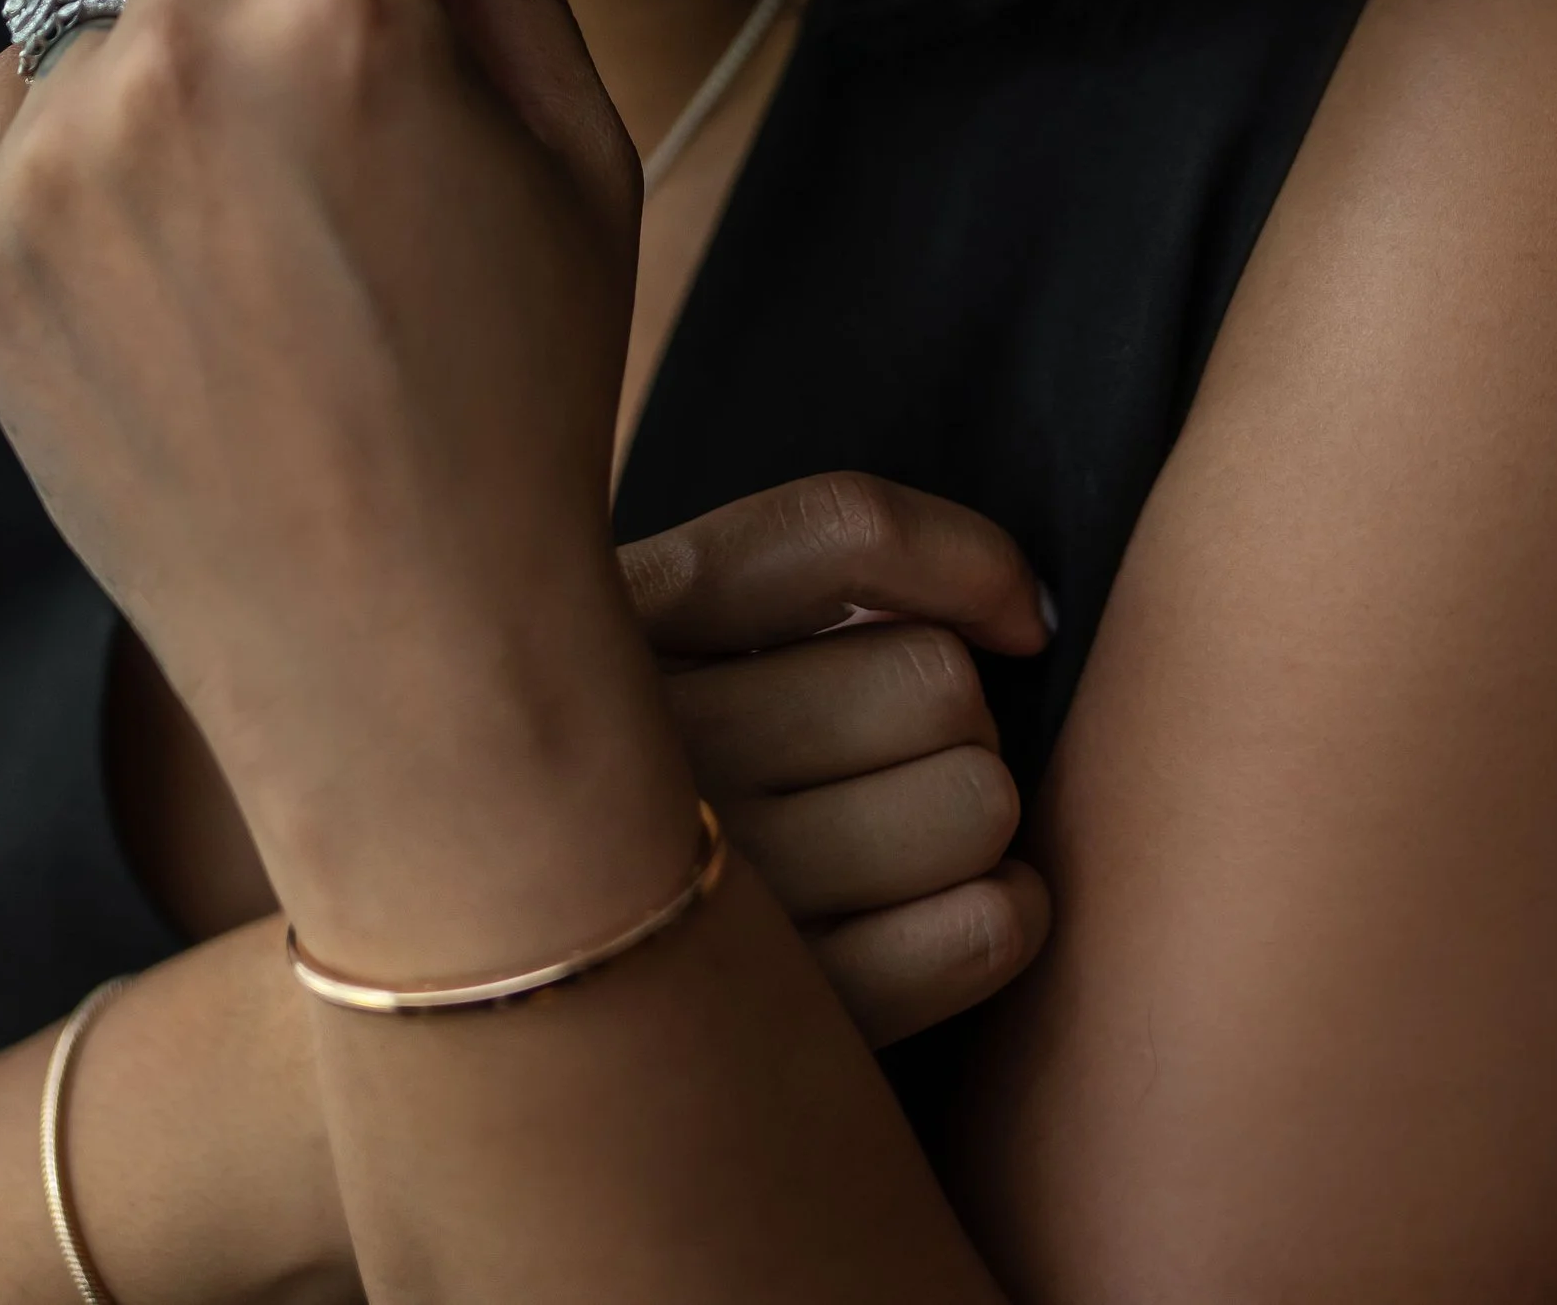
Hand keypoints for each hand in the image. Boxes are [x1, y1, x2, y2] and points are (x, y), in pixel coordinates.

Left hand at [0, 0, 696, 983]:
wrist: (392, 653)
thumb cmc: (518, 403)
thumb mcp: (576, 163)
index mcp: (350, 22)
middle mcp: (178, 63)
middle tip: (342, 75)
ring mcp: (52, 160)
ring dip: (178, 31)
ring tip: (256, 190)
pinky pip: (13, 91)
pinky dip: (82, 131)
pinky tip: (172, 247)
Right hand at [625, 474, 1053, 1048]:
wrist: (534, 992)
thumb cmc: (648, 777)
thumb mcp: (661, 632)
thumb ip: (800, 579)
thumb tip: (1022, 616)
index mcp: (621, 623)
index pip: (842, 533)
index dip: (967, 562)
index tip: (1010, 615)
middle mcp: (655, 755)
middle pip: (937, 678)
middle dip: (951, 714)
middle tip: (889, 757)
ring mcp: (719, 902)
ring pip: (974, 801)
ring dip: (971, 813)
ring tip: (894, 838)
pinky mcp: (786, 1023)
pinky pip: (986, 931)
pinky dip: (1006, 912)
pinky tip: (939, 911)